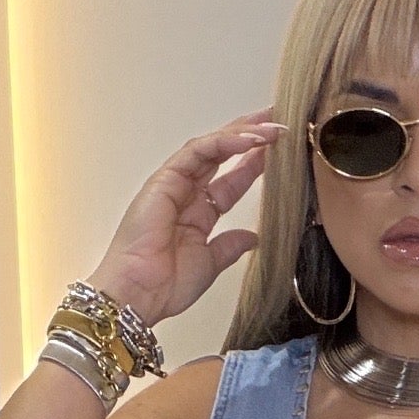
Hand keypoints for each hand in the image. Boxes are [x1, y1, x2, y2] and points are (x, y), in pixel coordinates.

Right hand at [86, 107, 286, 329]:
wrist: (140, 294)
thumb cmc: (164, 285)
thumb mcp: (210, 264)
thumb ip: (230, 246)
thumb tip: (252, 237)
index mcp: (196, 214)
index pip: (230, 181)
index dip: (253, 165)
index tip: (278, 153)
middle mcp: (185, 194)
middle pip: (221, 155)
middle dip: (250, 137)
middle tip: (278, 123)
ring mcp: (174, 183)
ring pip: (211, 146)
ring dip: (242, 134)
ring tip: (271, 128)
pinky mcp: (165, 178)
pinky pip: (198, 150)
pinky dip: (224, 142)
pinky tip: (249, 141)